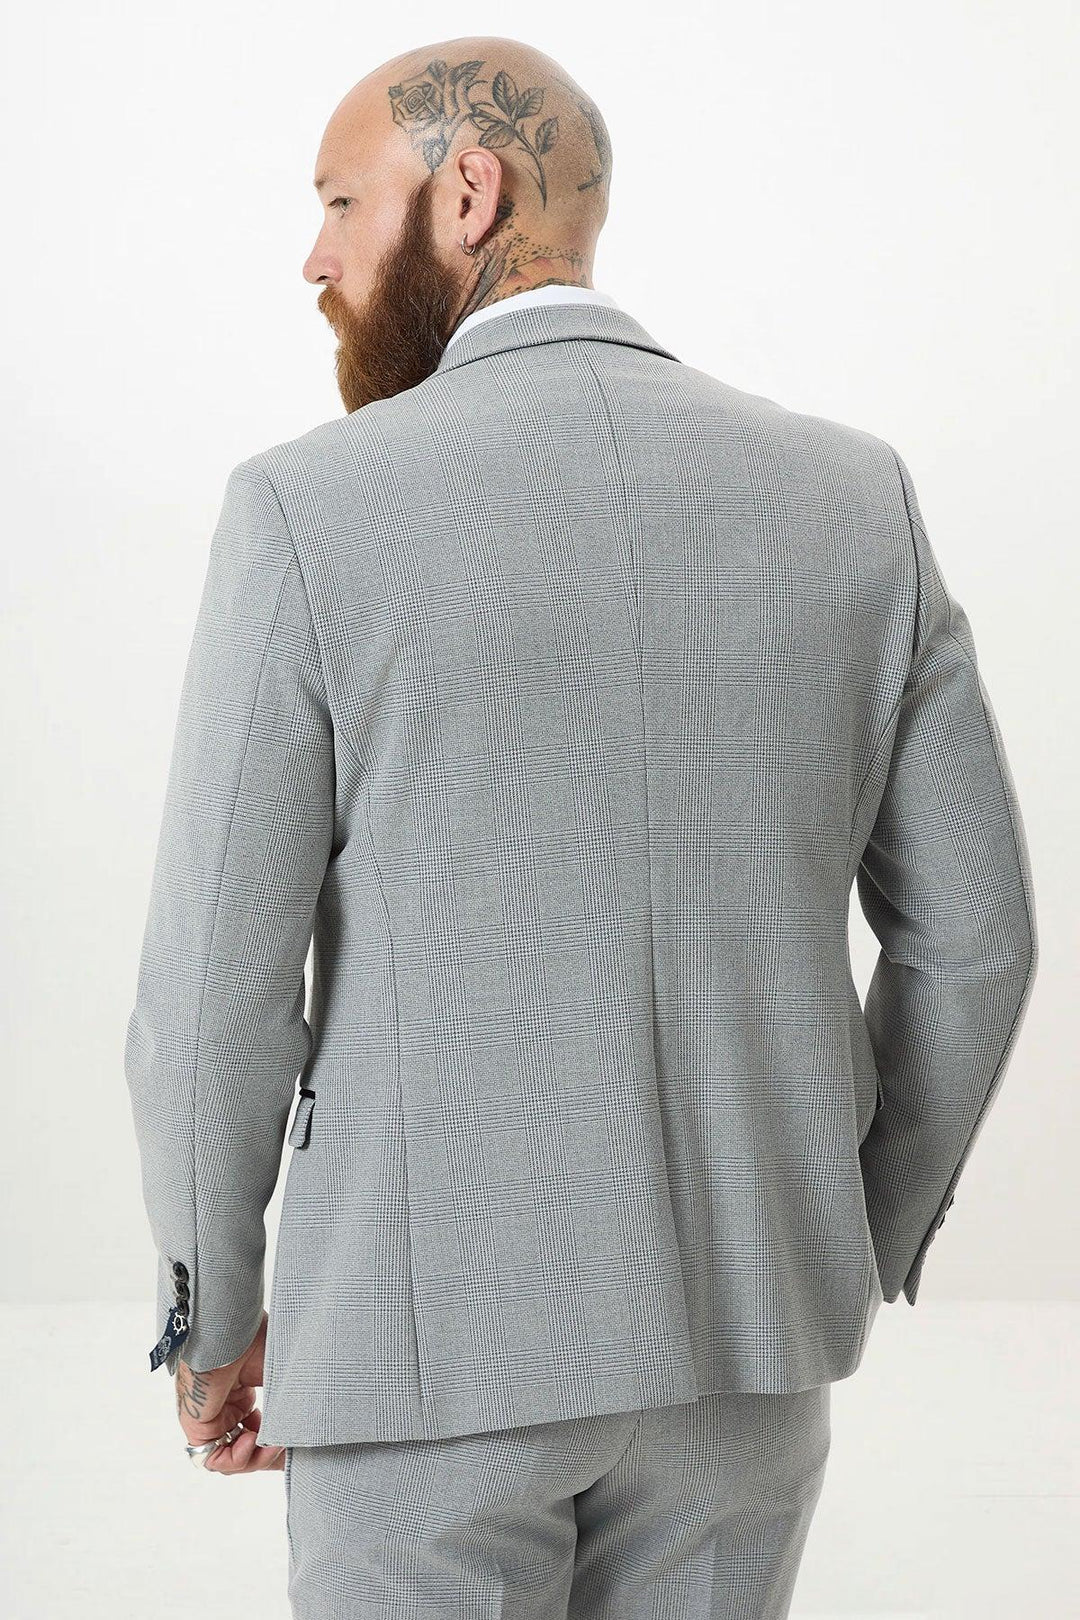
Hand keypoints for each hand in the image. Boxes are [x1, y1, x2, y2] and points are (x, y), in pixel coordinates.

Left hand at [175, 1310, 284, 1472]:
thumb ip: (289, 1404)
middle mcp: (226, 1408)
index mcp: (243, 1394)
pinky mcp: (198, 1425)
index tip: (296, 1443)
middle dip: (269, 1456)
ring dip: (256, 1459)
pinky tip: (253, 1442)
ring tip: (274, 1445)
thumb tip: (308, 1431)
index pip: (260, 1431)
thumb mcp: (280, 1376)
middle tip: (288, 1451)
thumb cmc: (253, 1339)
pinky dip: (236, 1459)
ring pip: (232, 1458)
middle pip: (247, 1449)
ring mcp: (212, 1418)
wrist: (228, 1329)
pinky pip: (214, 1458)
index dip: (277, 1444)